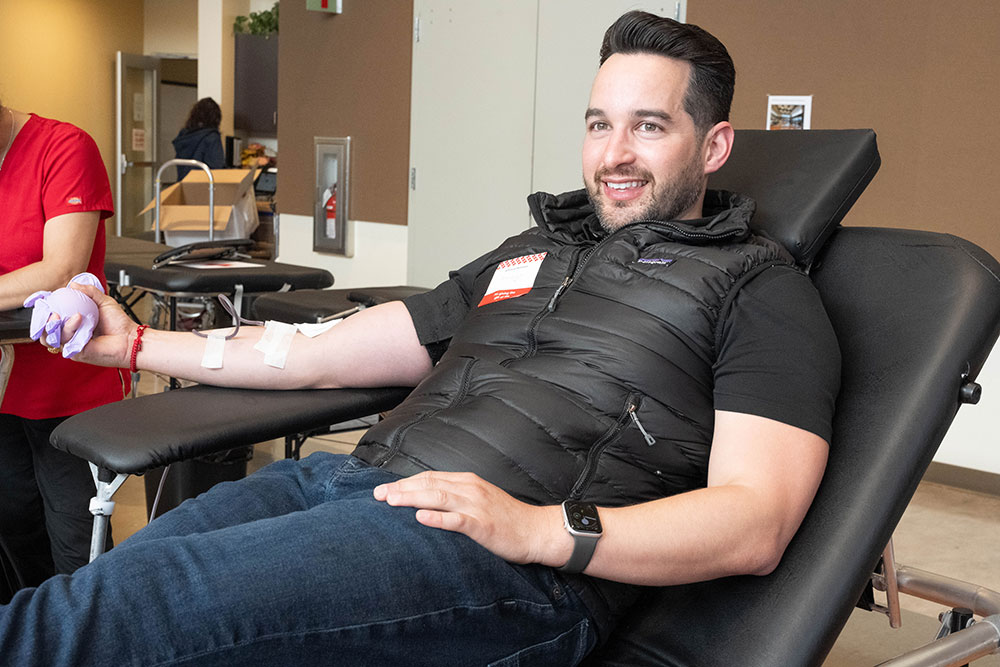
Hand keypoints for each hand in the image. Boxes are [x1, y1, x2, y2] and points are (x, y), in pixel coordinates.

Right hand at [45, 283, 136, 366]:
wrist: (130, 337)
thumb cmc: (118, 323)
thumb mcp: (103, 301)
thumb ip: (89, 291)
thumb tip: (72, 284)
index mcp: (72, 323)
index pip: (51, 318)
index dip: (44, 311)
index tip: (44, 300)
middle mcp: (70, 335)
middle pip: (45, 331)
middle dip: (43, 321)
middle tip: (50, 310)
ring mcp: (72, 344)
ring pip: (52, 337)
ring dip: (53, 325)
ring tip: (60, 315)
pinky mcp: (76, 353)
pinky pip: (66, 341)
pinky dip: (69, 328)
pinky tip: (78, 319)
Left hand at [373, 471, 569, 566]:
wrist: (536, 531)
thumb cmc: (507, 519)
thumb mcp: (480, 500)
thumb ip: (457, 498)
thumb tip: (427, 501)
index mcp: (468, 482)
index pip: (430, 478)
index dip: (405, 482)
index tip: (384, 489)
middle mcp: (470, 489)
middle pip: (429, 485)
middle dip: (401, 489)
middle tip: (378, 495)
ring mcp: (477, 506)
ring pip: (439, 497)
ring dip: (412, 498)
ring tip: (391, 502)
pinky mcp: (483, 525)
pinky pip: (457, 520)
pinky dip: (438, 518)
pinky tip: (422, 518)